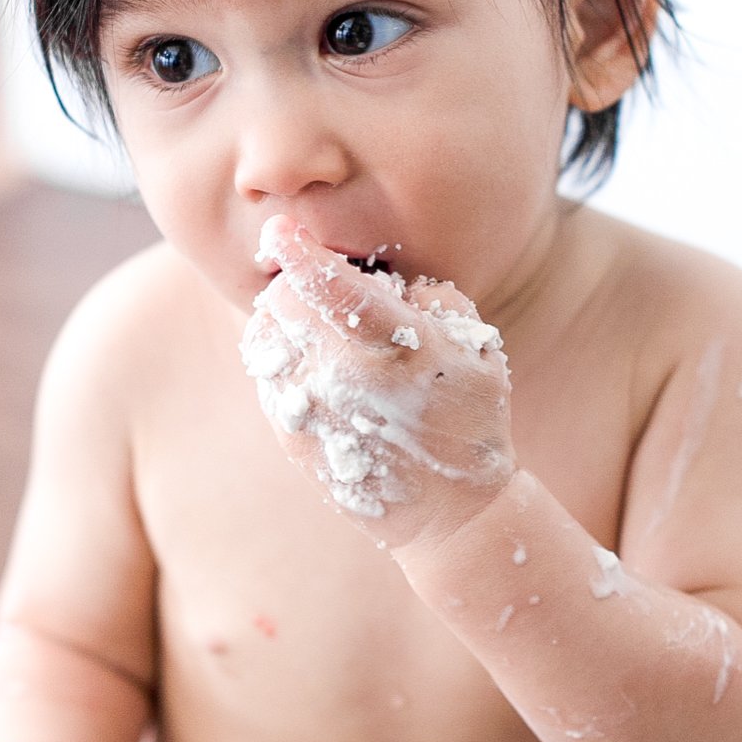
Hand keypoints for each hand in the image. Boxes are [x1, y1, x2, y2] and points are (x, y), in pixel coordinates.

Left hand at [241, 217, 515, 549]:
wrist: (450, 513)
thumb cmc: (467, 416)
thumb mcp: (476, 349)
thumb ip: (431, 299)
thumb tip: (384, 278)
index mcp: (401, 350)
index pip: (337, 290)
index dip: (304, 254)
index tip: (281, 228)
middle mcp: (348, 379)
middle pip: (284, 302)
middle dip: (295, 284)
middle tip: (316, 290)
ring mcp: (313, 410)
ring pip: (265, 336)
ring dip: (284, 321)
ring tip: (320, 336)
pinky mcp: (289, 435)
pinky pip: (265, 374)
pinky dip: (284, 360)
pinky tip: (317, 373)